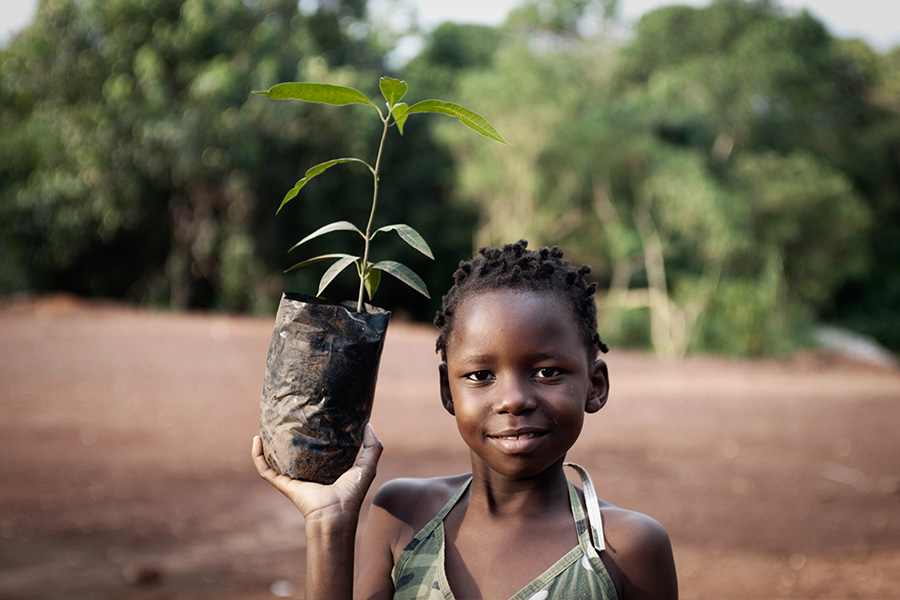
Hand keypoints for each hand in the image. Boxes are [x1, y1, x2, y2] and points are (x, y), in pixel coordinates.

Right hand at [251, 424, 382, 524]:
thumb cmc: (352, 493)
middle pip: (292, 451)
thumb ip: (373, 447)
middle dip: (285, 435)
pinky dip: (257, 455)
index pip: (315, 447)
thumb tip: (368, 424)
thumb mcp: (367, 466)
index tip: (309, 414)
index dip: (311, 432)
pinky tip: (256, 439)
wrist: (336, 514)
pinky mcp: (282, 483)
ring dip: (266, 444)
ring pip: (273, 458)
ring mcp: (292, 477)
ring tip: (265, 425)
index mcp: (324, 467)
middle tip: (284, 415)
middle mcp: (306, 471)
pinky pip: (264, 468)